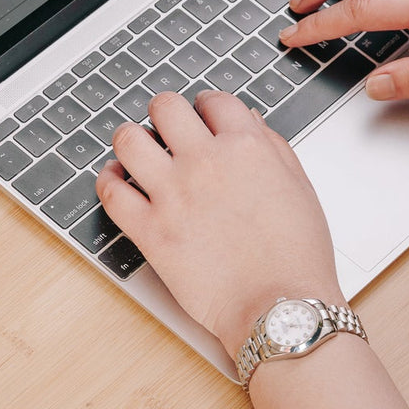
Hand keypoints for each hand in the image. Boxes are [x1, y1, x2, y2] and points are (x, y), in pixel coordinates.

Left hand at [96, 91, 341, 357]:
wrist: (280, 307)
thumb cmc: (296, 257)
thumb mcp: (299, 188)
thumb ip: (272, 147)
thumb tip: (248, 121)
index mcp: (246, 147)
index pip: (213, 101)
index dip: (205, 108)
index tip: (201, 120)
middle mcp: (205, 162)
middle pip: (165, 108)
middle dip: (164, 116)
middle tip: (166, 132)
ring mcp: (173, 194)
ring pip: (128, 140)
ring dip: (131, 142)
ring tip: (137, 154)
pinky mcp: (150, 230)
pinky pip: (112, 192)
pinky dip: (109, 182)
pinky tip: (117, 183)